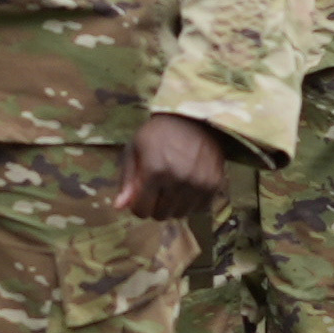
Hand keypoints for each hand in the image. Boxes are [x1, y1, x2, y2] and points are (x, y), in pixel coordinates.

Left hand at [114, 109, 228, 222]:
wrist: (195, 118)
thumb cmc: (158, 133)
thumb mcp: (134, 149)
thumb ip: (127, 180)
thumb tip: (119, 207)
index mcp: (155, 170)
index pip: (141, 210)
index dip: (137, 205)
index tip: (141, 195)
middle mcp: (178, 179)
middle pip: (160, 215)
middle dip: (155, 205)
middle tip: (158, 188)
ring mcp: (199, 183)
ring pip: (180, 214)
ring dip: (173, 205)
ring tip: (173, 186)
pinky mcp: (214, 184)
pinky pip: (199, 209)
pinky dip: (191, 202)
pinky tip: (188, 186)